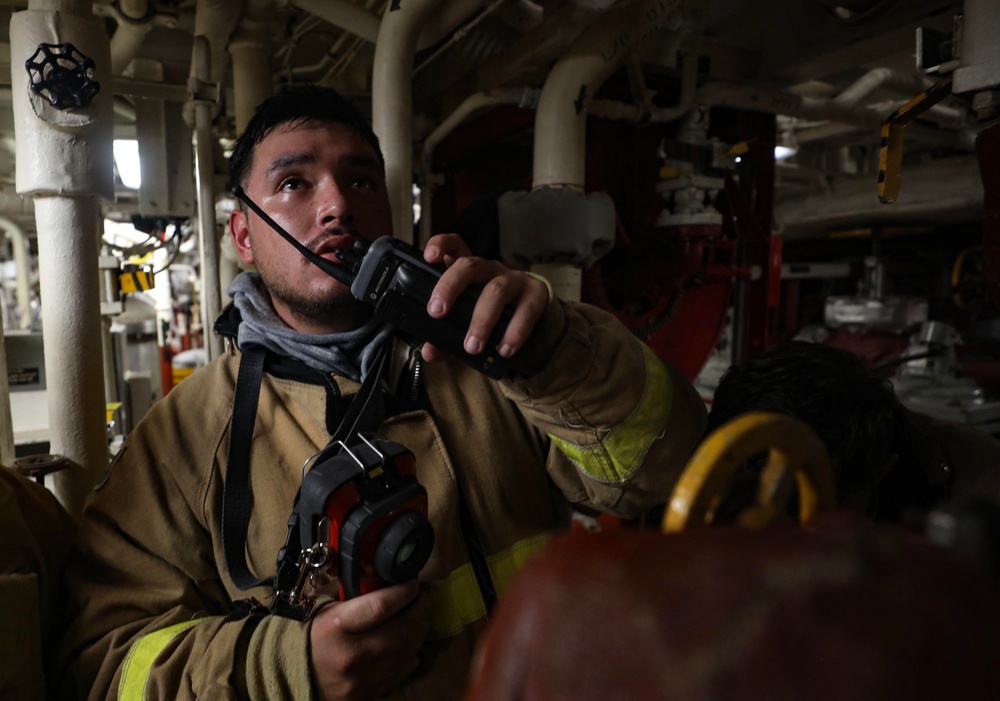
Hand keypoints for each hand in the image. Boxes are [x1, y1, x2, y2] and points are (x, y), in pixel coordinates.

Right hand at [309, 580, 430, 699]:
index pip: (381, 606)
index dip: (404, 592)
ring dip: (418, 633)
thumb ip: (354, 594)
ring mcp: (362, 680)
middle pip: (402, 630)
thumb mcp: (325, 607)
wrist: (288, 676)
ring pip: (407, 653)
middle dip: (419, 610)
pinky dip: (408, 656)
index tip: (412, 583)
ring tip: (417, 619)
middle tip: (422, 599)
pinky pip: (400, 674)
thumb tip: (384, 578)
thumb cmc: (308, 635)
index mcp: (337, 628)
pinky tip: (406, 645)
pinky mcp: (368, 696)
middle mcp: (352, 656)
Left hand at [421, 233, 548, 362]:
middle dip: (450, 286)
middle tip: (436, 312)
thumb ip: (445, 337)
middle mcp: (490, 269)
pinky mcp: (536, 295)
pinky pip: (525, 311)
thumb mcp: (467, 320)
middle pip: (469, 266)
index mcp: (469, 271)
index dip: (441, 245)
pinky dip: (514, 332)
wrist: (533, 315)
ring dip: (481, 320)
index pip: (455, 246)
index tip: (429, 258)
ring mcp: (514, 279)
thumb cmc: (492, 313)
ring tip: (472, 346)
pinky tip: (504, 349)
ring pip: (496, 290)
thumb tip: (430, 353)